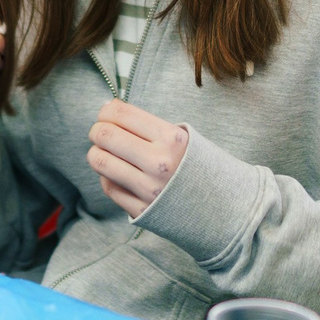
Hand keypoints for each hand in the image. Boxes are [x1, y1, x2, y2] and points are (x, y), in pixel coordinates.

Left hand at [85, 99, 187, 217]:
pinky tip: (116, 173)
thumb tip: (109, 109)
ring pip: (101, 162)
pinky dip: (107, 177)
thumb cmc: (198, 167)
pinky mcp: (141, 210)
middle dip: (97, 130)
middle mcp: (159, 163)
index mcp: (172, 138)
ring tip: (102, 152)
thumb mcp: (183, 138)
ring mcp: (149, 189)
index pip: (122, 114)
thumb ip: (148, 126)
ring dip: (96, 153)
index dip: (106, 111)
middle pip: (106, 136)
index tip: (106, 114)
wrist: (224, 207)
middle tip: (100, 132)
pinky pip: (109, 187)